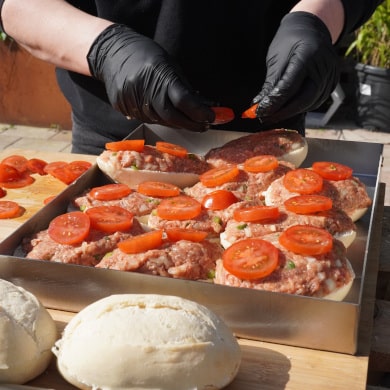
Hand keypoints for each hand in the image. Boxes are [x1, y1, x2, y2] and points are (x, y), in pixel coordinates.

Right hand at [87, 24, 213, 131]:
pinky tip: (165, 114)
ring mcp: (132, 100)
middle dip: (191, 124)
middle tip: (203, 126)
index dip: (199, 112)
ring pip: (160, 121)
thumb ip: (184, 87)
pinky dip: (160, 119)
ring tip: (186, 120)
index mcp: (160, 75)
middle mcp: (145, 90)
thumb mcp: (169, 64)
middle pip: (172, 117)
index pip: (184, 100)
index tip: (211, 117)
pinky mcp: (123, 107)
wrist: (110, 52)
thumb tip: (202, 106)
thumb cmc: (145, 55)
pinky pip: (146, 119)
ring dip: (176, 123)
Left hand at [251, 12, 339, 123]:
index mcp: (307, 57)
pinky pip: (316, 100)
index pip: (289, 88)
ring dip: (291, 111)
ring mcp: (331, 75)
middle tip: (266, 118)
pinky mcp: (332, 82)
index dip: (274, 103)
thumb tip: (259, 106)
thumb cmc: (290, 41)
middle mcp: (323, 67)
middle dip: (283, 112)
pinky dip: (301, 107)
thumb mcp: (276, 59)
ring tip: (273, 114)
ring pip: (310, 103)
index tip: (259, 112)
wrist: (311, 28)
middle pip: (304, 99)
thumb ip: (270, 84)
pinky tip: (288, 108)